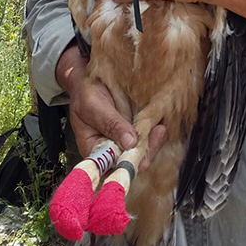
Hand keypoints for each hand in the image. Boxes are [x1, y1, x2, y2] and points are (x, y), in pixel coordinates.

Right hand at [56, 45, 166, 167]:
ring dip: (153, 140)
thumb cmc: (84, 94)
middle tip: (157, 134)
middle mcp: (111, 148)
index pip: (111, 167)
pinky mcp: (134, 127)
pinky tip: (160, 121)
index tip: (141, 160)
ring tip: (161, 128)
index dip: (127, 167)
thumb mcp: (93, 107)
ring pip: (141, 147)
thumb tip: (130, 143)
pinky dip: (153, 129)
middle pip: (131, 159)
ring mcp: (124, 138)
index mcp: (95, 150)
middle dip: (147, 151)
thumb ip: (110, 124)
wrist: (88, 78)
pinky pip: (145, 133)